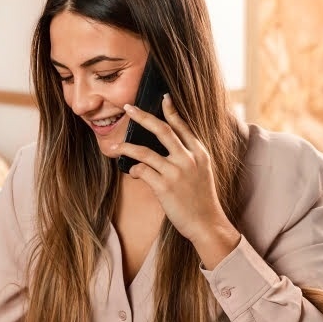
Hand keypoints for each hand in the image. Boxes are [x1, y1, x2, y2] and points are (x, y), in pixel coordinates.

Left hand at [111, 94, 239, 266]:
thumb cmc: (201, 199)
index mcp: (199, 153)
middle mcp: (188, 159)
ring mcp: (176, 172)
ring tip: (115, 146)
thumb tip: (164, 148)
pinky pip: (142, 172)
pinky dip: (134, 170)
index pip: (183, 126)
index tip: (163, 97)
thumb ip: (188, 157)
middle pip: (162, 131)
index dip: (171, 111)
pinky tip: (133, 172)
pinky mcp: (165, 187)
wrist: (207, 223)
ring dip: (127, 147)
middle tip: (128, 107)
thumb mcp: (202, 172)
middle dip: (143, 117)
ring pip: (144, 152)